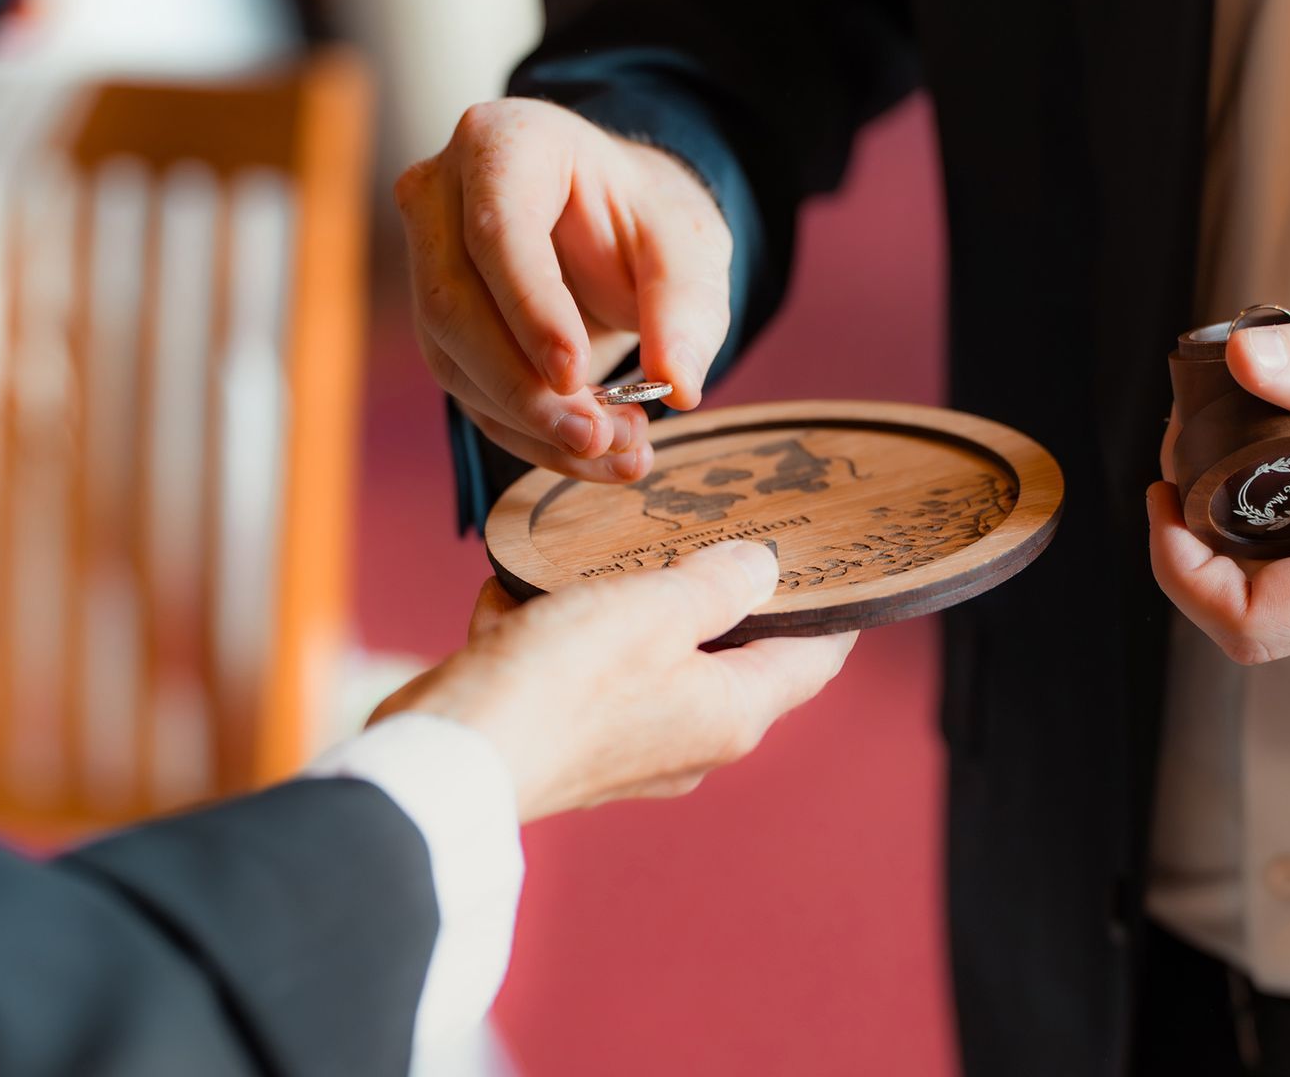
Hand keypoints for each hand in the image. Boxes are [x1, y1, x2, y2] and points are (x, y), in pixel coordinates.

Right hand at [370, 541, 855, 820]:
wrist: (450, 756)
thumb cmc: (560, 683)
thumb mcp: (653, 608)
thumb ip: (718, 584)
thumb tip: (765, 567)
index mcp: (732, 713)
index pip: (815, 659)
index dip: (834, 607)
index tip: (839, 561)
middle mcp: (693, 743)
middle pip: (729, 652)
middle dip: (704, 593)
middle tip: (698, 534)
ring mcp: (633, 750)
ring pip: (646, 653)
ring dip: (613, 606)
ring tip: (580, 572)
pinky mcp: (574, 746)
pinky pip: (582, 670)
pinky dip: (555, 632)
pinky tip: (518, 613)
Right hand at [395, 98, 731, 482]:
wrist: (616, 227)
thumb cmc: (645, 218)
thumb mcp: (689, 246)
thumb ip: (687, 308)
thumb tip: (677, 386)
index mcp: (503, 143)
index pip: (496, 232)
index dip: (530, 308)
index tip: (576, 373)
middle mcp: (442, 195)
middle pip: (452, 304)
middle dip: (524, 387)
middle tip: (600, 436)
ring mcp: (427, 261)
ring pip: (453, 358)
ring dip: (532, 422)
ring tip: (619, 448)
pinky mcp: (439, 325)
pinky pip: (469, 393)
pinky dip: (531, 436)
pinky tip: (592, 455)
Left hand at [1147, 306, 1289, 664]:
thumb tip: (1239, 359)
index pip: (1250, 622)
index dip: (1178, 569)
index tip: (1160, 493)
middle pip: (1254, 608)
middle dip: (1197, 537)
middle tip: (1182, 450)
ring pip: (1281, 596)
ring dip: (1232, 534)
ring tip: (1217, 450)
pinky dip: (1274, 536)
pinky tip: (1264, 477)